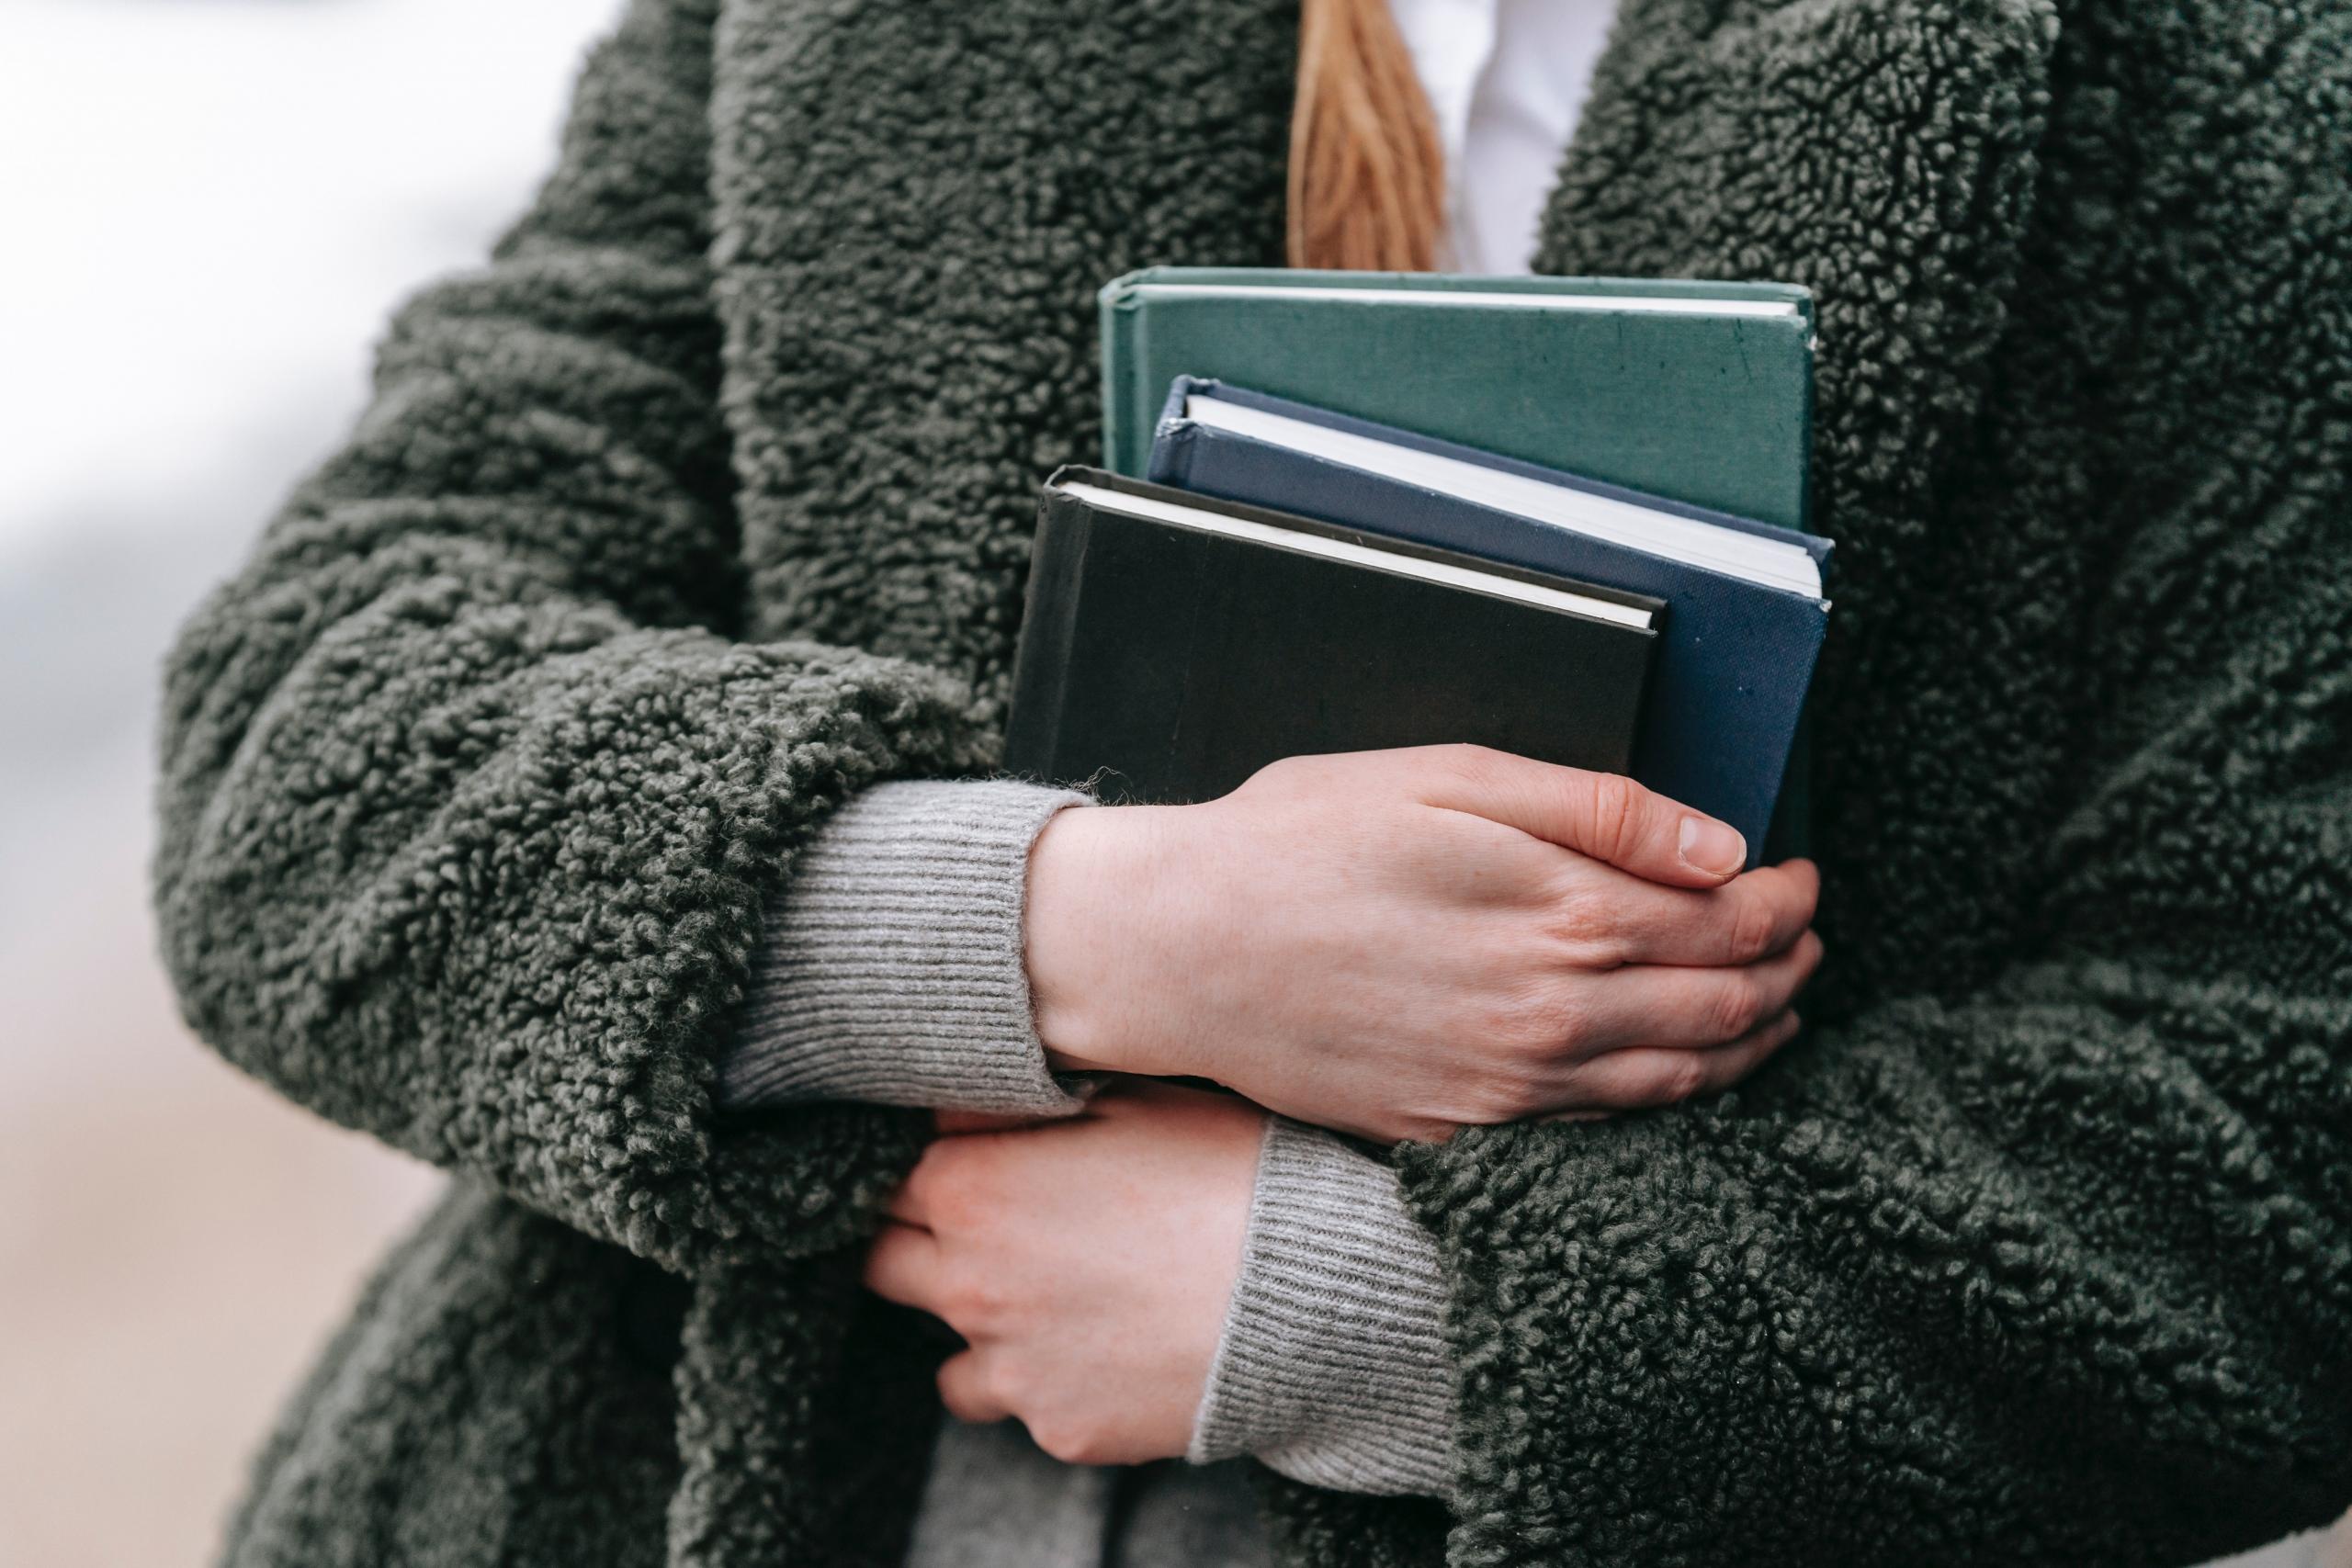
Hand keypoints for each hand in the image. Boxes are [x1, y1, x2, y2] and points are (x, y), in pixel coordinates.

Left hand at [862, 1083, 1261, 1465]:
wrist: (1304, 1294)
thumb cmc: (1225, 1173)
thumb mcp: (1127, 1097)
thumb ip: (1022, 1099)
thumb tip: (960, 1098)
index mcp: (972, 1189)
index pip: (888, 1176)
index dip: (924, 1166)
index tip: (959, 1164)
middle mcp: (968, 1284)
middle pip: (886, 1264)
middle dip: (919, 1243)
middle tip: (987, 1229)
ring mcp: (1011, 1367)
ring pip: (949, 1357)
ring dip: (980, 1329)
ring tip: (1054, 1303)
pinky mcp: (1060, 1427)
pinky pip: (1028, 1407)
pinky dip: (1054, 1383)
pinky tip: (1114, 1350)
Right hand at [1025, 745, 1821, 1141]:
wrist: (1179, 950)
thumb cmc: (1298, 844)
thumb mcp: (1449, 780)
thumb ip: (1596, 808)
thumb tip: (1718, 842)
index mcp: (1560, 914)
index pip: (1729, 920)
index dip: (1787, 898)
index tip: (1802, 876)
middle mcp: (1552, 1015)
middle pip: (1723, 1006)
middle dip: (1786, 969)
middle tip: (1807, 939)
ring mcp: (1509, 1086)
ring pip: (1679, 1080)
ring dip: (1748, 1041)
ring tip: (1774, 1005)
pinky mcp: (1464, 1130)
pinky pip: (1604, 1128)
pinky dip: (1670, 1100)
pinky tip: (1679, 1071)